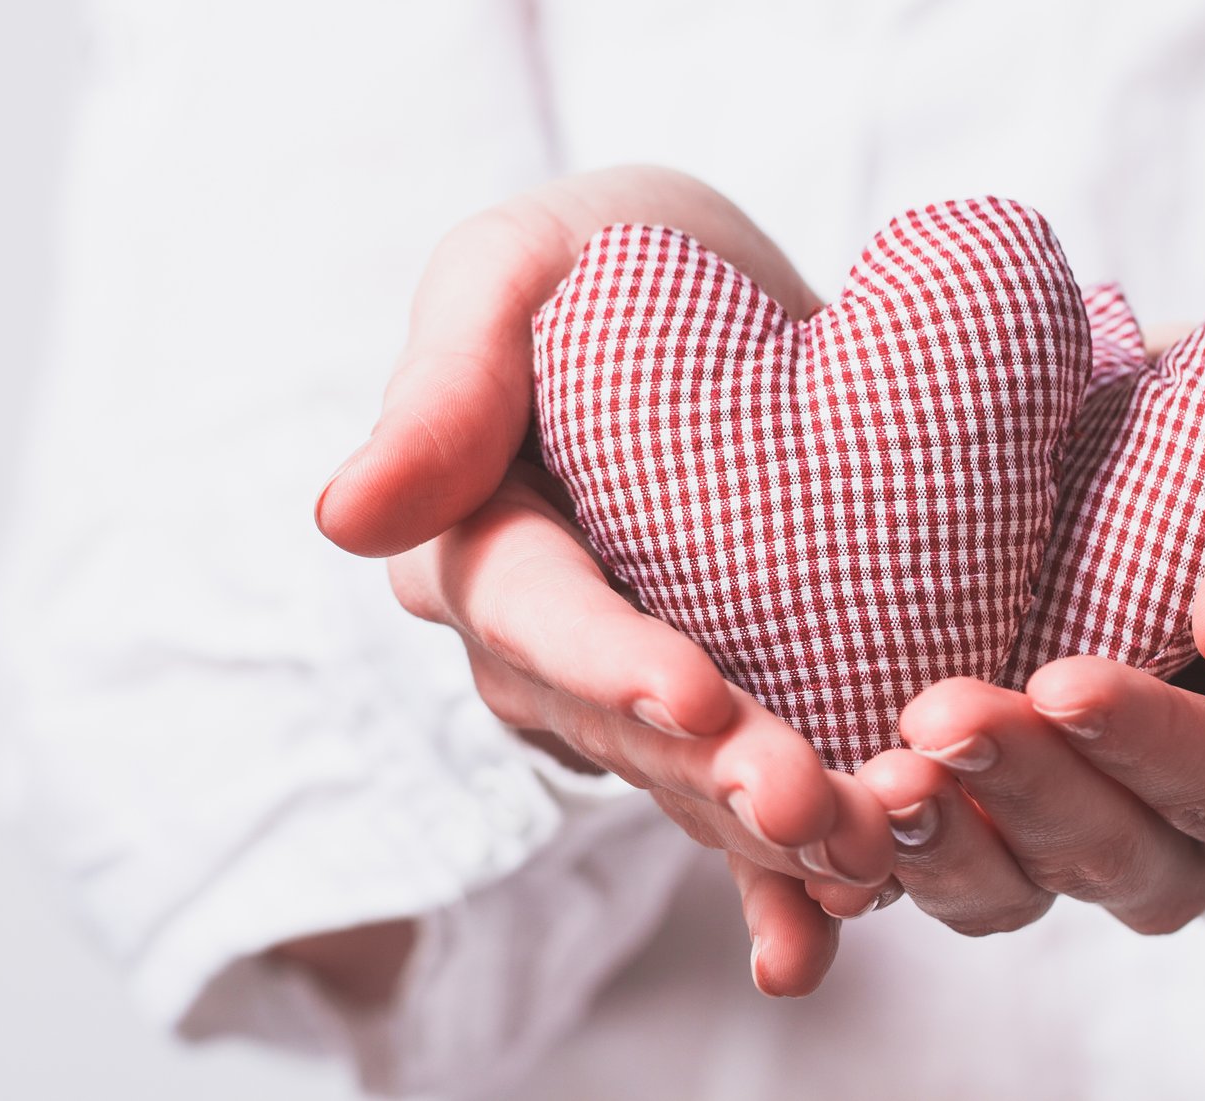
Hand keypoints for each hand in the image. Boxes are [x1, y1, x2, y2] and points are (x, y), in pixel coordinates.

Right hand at [315, 166, 894, 996]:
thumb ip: (443, 380)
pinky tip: (823, 943)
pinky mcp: (708, 712)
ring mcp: (615, 693)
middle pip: (612, 723)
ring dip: (760, 833)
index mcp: (470, 538)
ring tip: (860, 858)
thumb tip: (344, 516)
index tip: (694, 692)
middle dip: (705, 769)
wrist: (714, 294)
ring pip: (681, 781)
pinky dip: (777, 879)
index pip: (530, 611)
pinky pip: (733, 805)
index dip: (605, 659)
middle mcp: (532, 643)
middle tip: (804, 802)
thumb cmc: (599, 260)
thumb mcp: (513, 268)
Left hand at [760, 389, 1204, 956]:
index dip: (1158, 749)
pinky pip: (925, 868)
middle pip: (1115, 857)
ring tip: (871, 778)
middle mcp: (1193, 843)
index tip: (1067, 684)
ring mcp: (1077, 844)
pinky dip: (867, 856)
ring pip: (1007, 886)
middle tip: (941, 719)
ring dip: (935, 841)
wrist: (1176, 461)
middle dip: (1026, 794)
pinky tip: (814, 815)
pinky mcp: (980, 823)